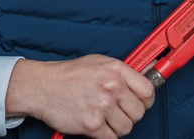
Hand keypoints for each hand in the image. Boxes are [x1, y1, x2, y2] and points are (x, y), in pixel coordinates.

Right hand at [8, 55, 155, 138]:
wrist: (43, 86)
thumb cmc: (70, 75)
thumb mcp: (100, 63)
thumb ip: (124, 70)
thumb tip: (151, 70)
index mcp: (116, 70)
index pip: (148, 91)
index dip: (146, 101)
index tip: (141, 103)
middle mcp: (111, 87)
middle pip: (139, 112)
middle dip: (130, 115)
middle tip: (117, 112)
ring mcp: (102, 106)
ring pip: (127, 128)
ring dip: (117, 127)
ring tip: (105, 119)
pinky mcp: (92, 124)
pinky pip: (112, 138)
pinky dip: (106, 136)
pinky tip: (98, 126)